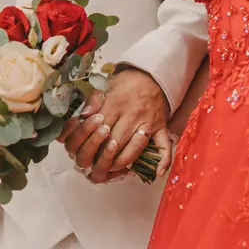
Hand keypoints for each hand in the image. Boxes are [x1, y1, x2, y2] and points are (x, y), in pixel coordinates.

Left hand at [60, 68, 168, 183]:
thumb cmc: (127, 82)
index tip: (85, 149)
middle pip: (116, 141)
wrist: (153, 75)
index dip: (92, 140)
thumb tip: (83, 115)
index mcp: (117, 103)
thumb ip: (93, 100)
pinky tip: (158, 172)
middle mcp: (133, 114)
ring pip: (135, 147)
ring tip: (113, 166)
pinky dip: (163, 160)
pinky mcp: (161, 127)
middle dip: (104, 154)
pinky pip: (165, 145)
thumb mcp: (107, 84)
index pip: (102, 127)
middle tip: (95, 163)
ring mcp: (149, 122)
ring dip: (123, 160)